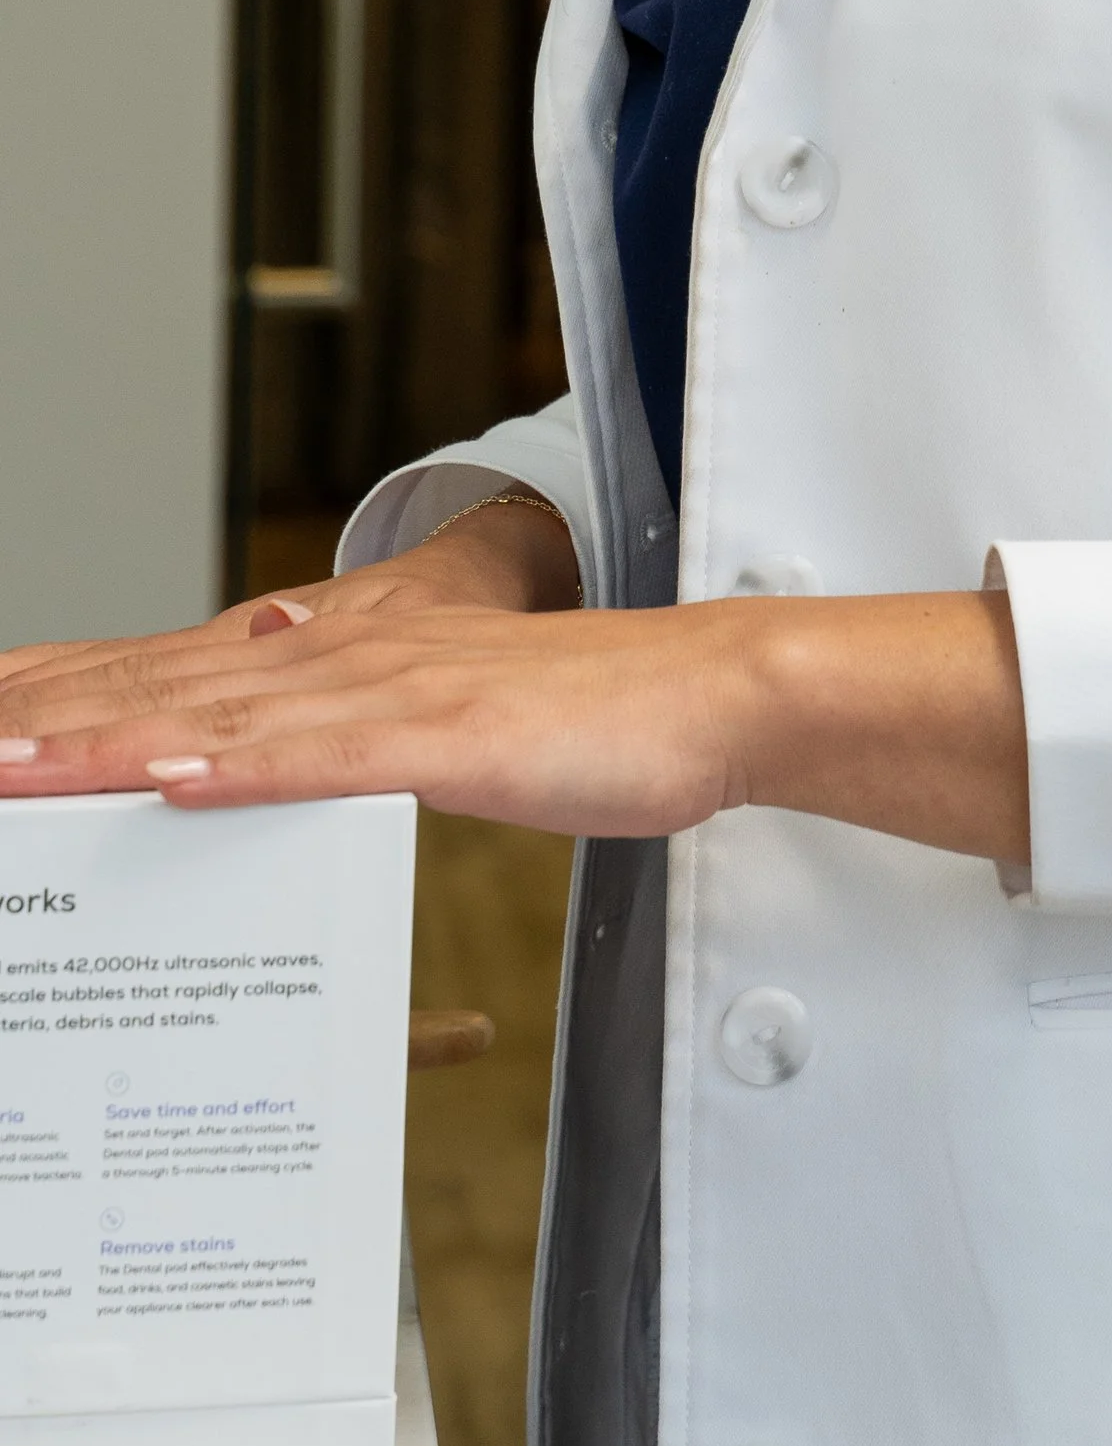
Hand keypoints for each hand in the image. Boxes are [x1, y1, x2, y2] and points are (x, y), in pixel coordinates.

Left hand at [0, 589, 1029, 863]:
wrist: (709, 691)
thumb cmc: (596, 715)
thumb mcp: (451, 708)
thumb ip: (358, 701)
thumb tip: (275, 668)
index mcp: (350, 665)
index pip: (184, 685)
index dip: (77, 704)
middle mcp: (355, 664)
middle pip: (176, 697)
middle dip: (54, 725)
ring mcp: (398, 697)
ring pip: (227, 721)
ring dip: (110, 746)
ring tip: (13, 769)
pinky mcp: (448, 737)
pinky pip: (327, 758)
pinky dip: (243, 768)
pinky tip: (172, 780)